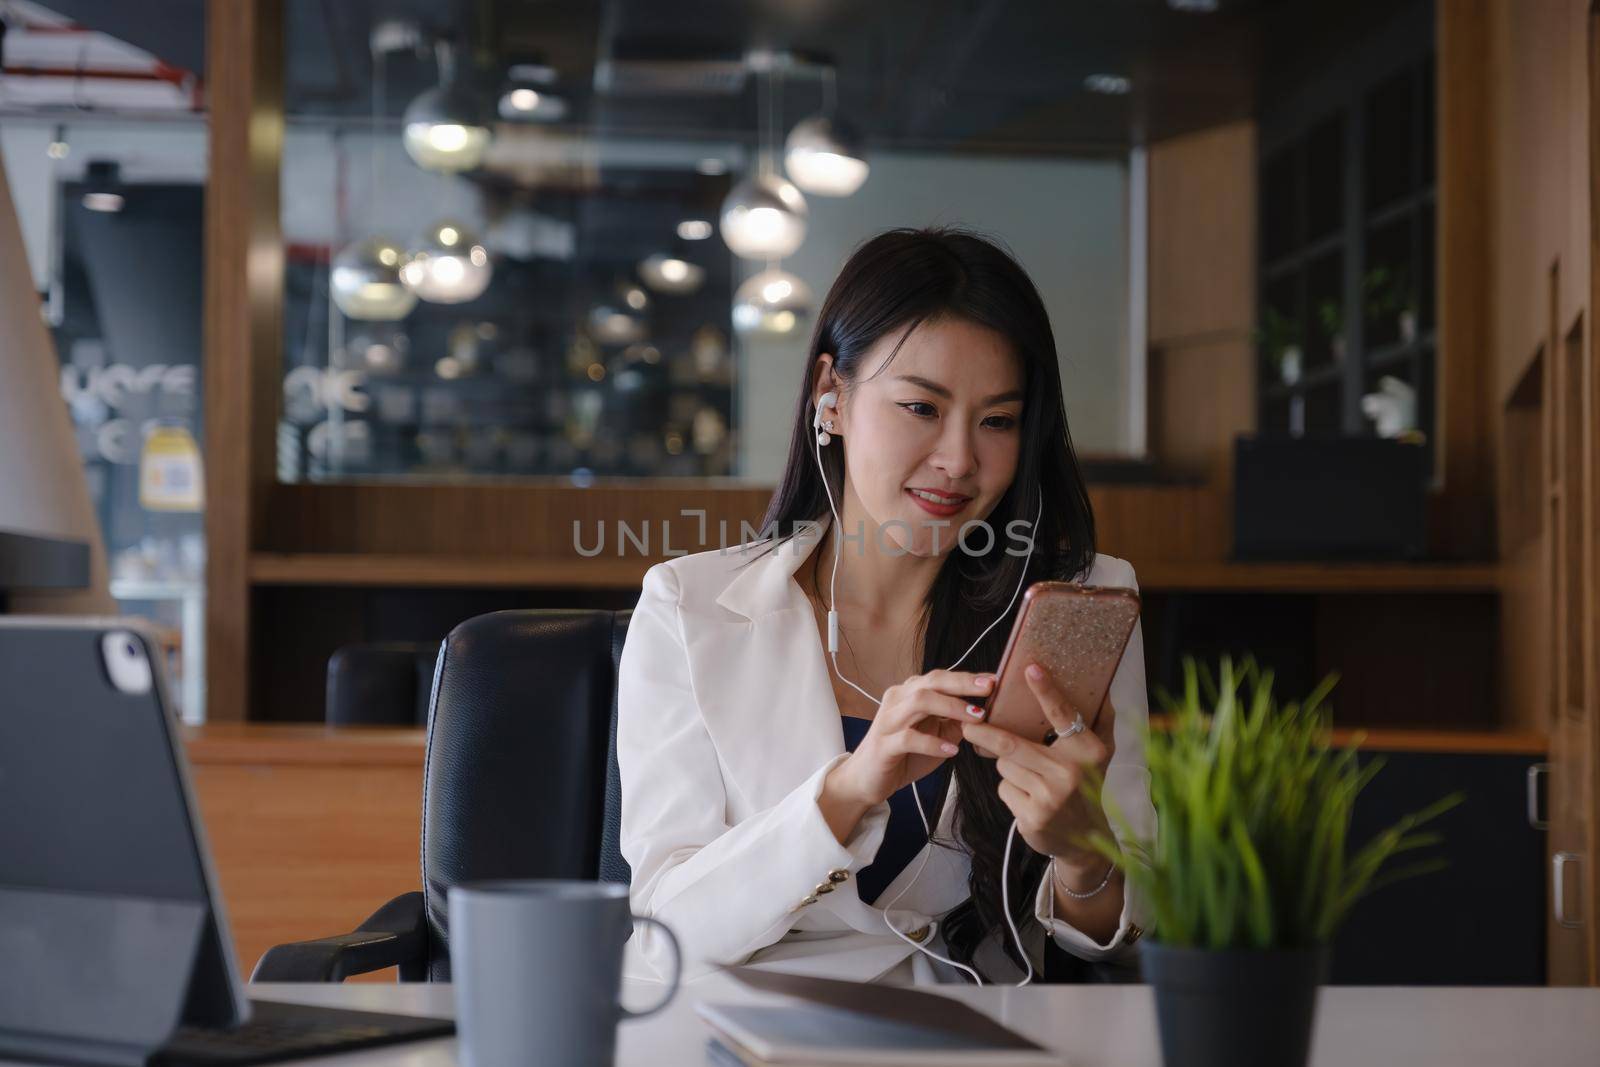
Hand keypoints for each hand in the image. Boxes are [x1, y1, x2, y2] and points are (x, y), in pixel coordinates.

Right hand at [827, 669, 993, 809]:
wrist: (866, 779)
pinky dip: (933, 743)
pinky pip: (909, 738)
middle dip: (962, 683)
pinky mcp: (883, 744)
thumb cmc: (904, 755)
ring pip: (920, 702)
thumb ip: (955, 722)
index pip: (940, 678)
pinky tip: (952, 750)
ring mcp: (889, 720)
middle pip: (931, 682)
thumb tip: (985, 714)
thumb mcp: (936, 735)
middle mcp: (898, 700)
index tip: (994, 680)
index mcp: (909, 693)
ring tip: (977, 718)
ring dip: (951, 707)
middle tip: (989, 688)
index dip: (967, 678)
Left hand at [960, 662, 1115, 866]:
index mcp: (1088, 750)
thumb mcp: (1100, 753)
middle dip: (985, 732)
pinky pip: (1004, 789)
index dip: (1046, 691)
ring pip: (1005, 765)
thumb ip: (1101, 719)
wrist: (1087, 840)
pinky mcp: (1033, 817)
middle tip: (968, 722)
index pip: (1063, 715)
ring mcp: (1050, 797)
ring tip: (1029, 775)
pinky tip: (1028, 797)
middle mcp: (1071, 772)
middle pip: (1013, 744)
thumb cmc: (1087, 784)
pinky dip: (1010, 788)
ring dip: (1007, 765)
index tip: (1031, 669)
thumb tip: (1102, 685)